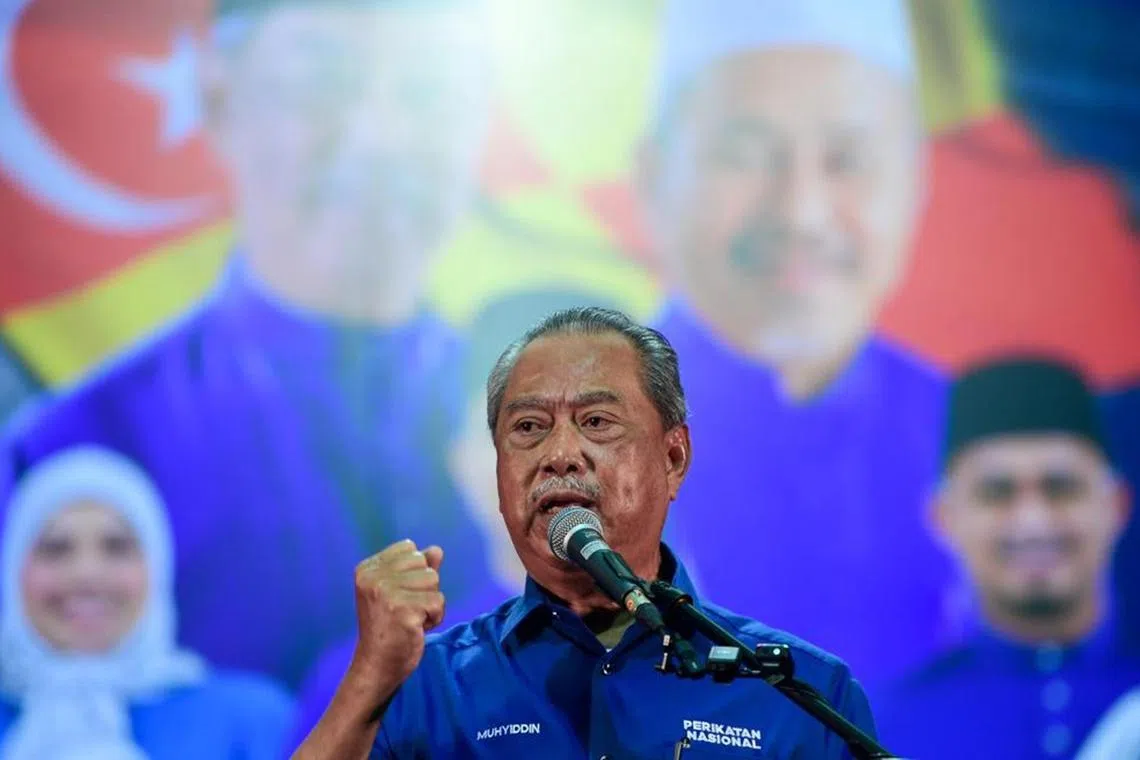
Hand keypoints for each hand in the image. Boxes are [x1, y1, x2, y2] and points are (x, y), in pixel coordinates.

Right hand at [348, 540, 445, 692]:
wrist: (377, 665)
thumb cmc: (389, 627)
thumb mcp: (399, 592)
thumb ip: (417, 569)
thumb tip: (437, 550)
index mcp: (368, 569)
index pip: (409, 548)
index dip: (414, 573)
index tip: (399, 596)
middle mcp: (374, 577)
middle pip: (423, 564)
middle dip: (424, 589)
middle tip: (406, 610)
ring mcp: (387, 592)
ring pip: (433, 581)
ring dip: (430, 603)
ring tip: (412, 619)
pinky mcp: (403, 609)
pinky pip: (438, 602)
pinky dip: (435, 617)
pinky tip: (417, 628)